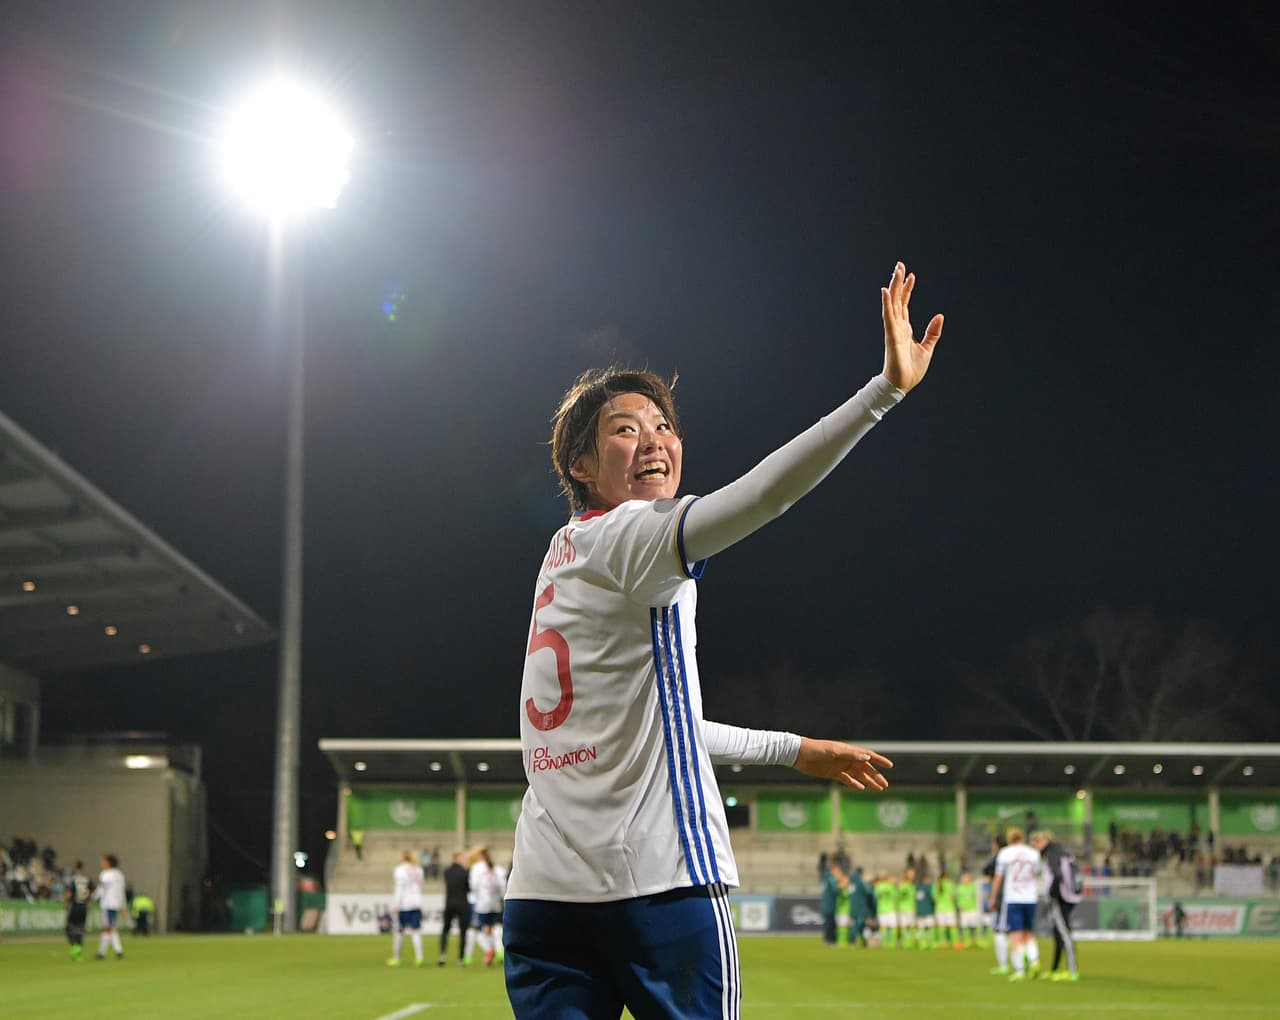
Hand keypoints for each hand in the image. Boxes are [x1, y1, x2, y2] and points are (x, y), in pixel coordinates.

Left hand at [793, 737, 892, 790]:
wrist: (799, 754)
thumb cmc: (816, 749)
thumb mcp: (834, 751)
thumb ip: (850, 754)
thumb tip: (867, 757)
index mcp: (848, 751)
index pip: (867, 755)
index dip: (879, 760)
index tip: (890, 766)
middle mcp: (846, 758)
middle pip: (865, 767)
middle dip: (876, 776)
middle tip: (885, 785)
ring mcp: (840, 766)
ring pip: (858, 775)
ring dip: (868, 781)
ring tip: (878, 789)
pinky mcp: (832, 773)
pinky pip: (846, 779)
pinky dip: (854, 784)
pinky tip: (861, 788)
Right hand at [881, 261, 943, 393]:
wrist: (902, 384)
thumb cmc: (912, 370)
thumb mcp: (928, 348)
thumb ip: (933, 332)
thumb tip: (940, 315)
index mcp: (905, 329)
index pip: (905, 304)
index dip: (907, 289)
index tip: (911, 275)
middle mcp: (897, 326)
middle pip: (897, 299)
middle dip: (898, 282)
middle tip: (899, 265)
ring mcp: (893, 329)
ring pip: (893, 303)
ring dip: (893, 287)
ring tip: (896, 271)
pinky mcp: (891, 335)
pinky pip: (888, 316)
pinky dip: (887, 303)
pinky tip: (886, 290)